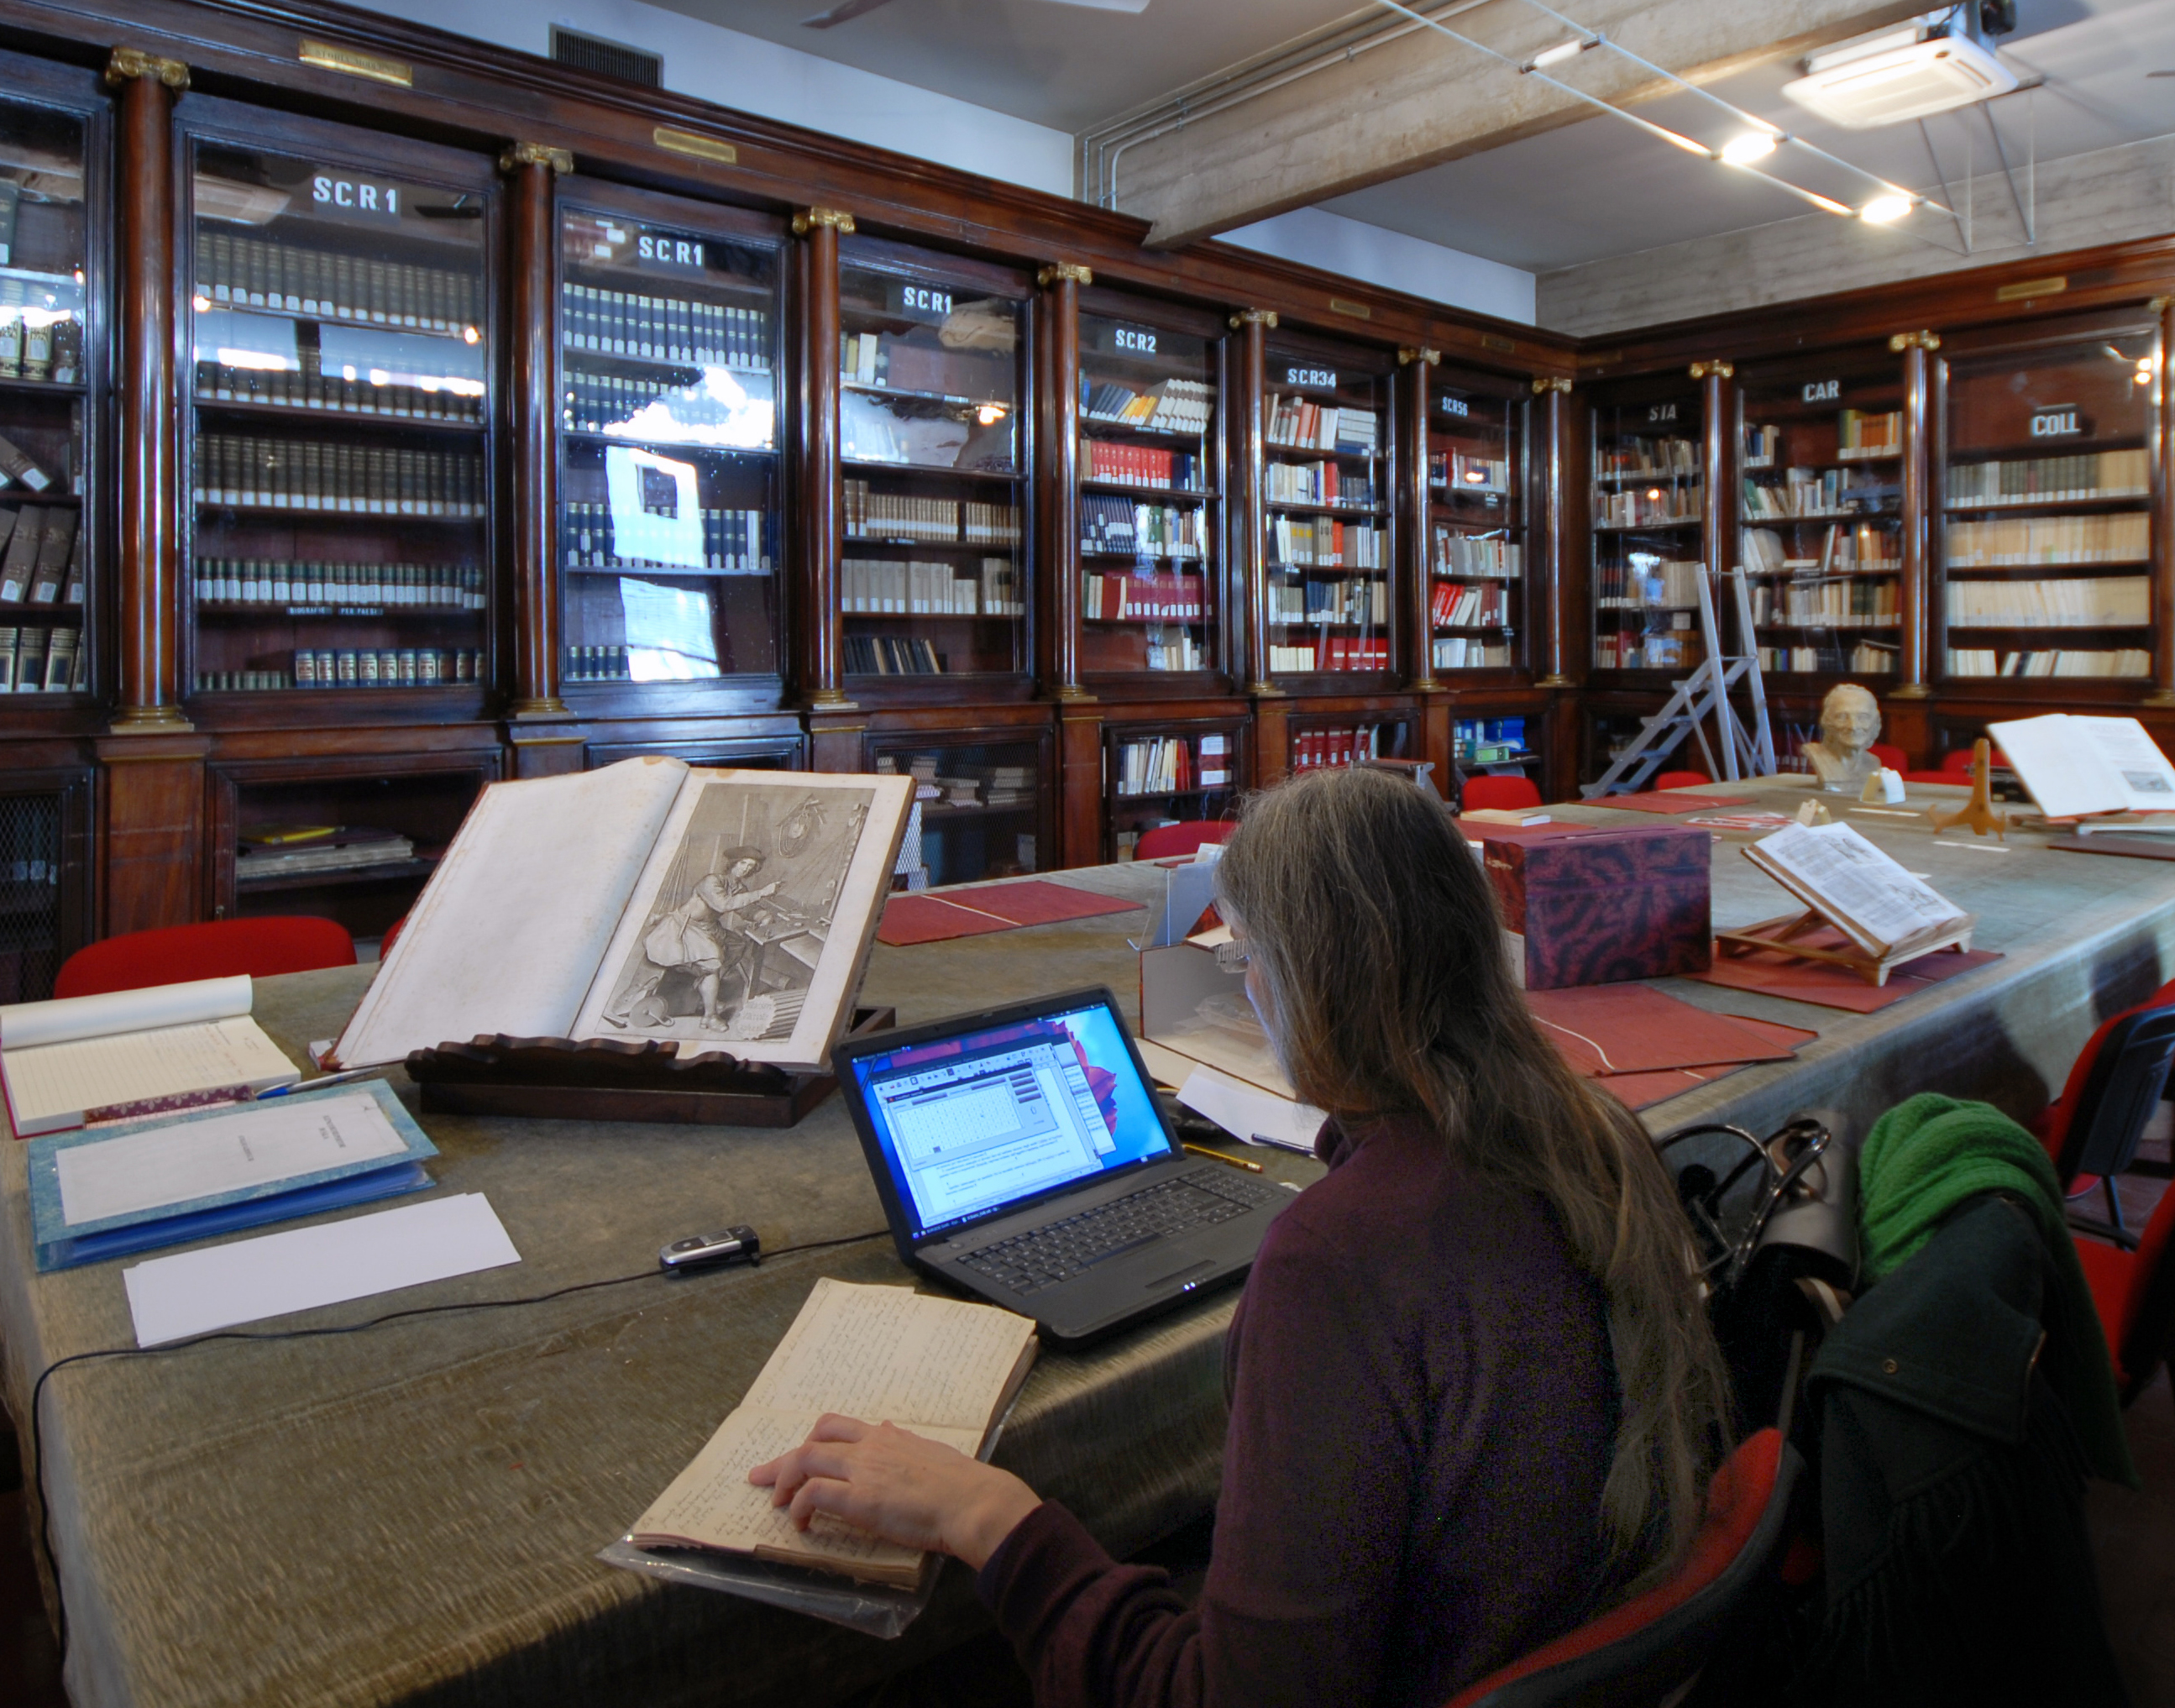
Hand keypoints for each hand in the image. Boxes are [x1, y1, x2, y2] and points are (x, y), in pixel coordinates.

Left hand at [748, 1413, 1041, 1569]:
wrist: (972, 1502)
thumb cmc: (962, 1484)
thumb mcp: (929, 1451)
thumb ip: (903, 1443)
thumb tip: (886, 1430)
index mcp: (887, 1436)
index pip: (837, 1427)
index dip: (812, 1441)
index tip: (798, 1457)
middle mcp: (871, 1446)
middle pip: (813, 1441)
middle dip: (783, 1460)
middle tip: (761, 1477)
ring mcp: (863, 1470)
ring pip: (805, 1460)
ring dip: (783, 1481)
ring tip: (777, 1503)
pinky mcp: (859, 1498)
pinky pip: (813, 1494)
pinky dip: (799, 1507)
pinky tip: (800, 1523)